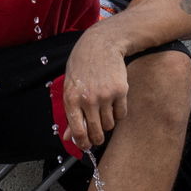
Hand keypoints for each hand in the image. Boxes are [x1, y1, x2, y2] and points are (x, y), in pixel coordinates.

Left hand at [61, 31, 128, 150]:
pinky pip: (121, 114)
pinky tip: (113, 104)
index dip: (83, 143)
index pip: (78, 131)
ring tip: (104, 113)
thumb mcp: (70, 87)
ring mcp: (105, 95)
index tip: (86, 146)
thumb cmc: (82, 66)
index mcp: (71, 99)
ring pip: (110, 124)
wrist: (101, 45)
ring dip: (107, 124)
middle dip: (97, 139)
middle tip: (98, 138)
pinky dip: (118, 113)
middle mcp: (88, 99)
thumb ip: (70, 114)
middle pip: (96, 132)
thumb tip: (68, 137)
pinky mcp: (121, 91)